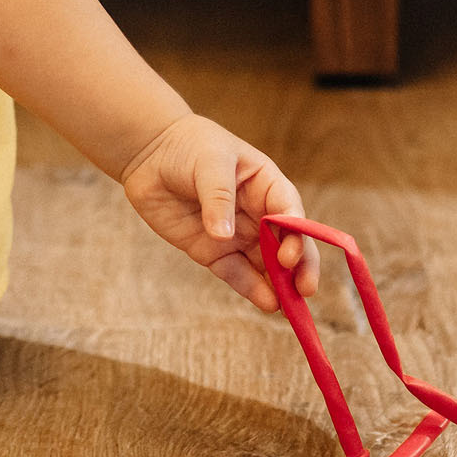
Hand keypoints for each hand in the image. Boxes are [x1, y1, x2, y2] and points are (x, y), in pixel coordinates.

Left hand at [116, 114, 322, 312]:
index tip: (289, 255)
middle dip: (299, 267)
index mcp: (268, 186)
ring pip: (266, 265)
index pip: (290, 213)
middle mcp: (259, 215)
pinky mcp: (213, 251)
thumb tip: (223, 236)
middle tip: (305, 290)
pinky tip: (268, 303)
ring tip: (291, 309)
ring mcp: (237, 235)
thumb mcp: (209, 162)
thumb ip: (218, 197)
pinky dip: (253, 289)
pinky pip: (237, 273)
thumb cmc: (189, 147)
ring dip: (280, 286)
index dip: (296, 236)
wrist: (151, 153)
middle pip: (287, 245)